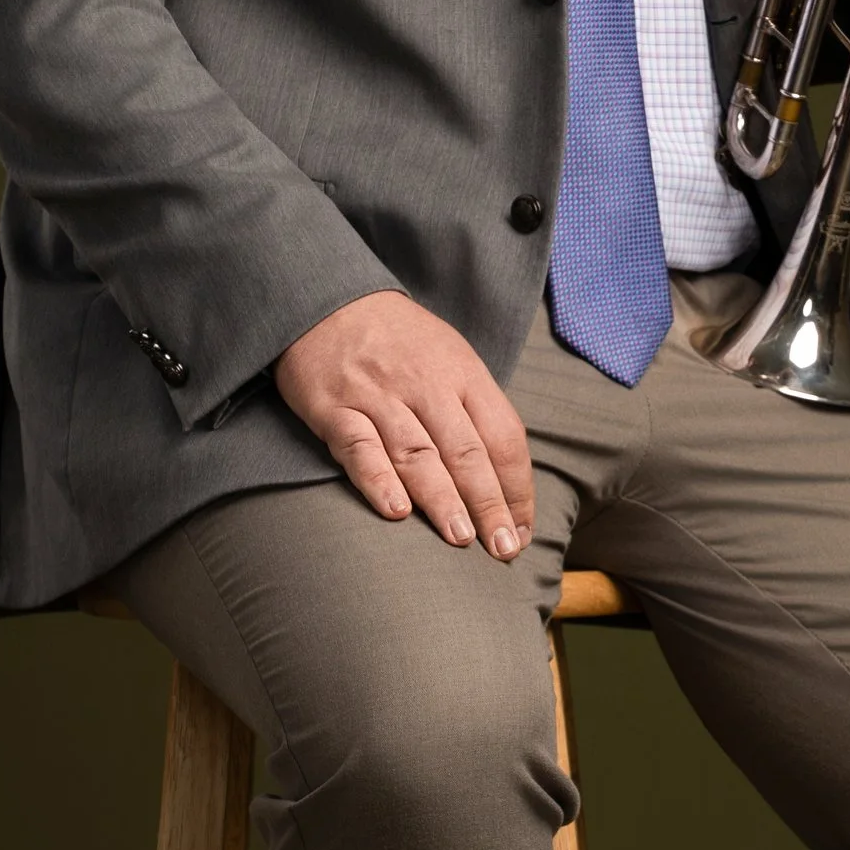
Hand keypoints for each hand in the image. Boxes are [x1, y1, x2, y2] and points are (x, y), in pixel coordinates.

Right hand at [274, 293, 534, 557]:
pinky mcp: (334, 407)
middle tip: (503, 549)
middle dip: (489, 504)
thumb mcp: (450, 357)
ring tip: (461, 538)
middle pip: (466, 452)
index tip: (523, 529)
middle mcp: (426, 385)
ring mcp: (378, 396)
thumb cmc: (398, 340)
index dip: (517, 487)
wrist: (326, 299)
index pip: (503, 436)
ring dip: (442, 500)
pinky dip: (377, 480)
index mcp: (464, 374)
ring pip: (417, 454)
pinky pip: (359, 447)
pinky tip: (395, 512)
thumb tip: (507, 477)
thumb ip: (476, 410)